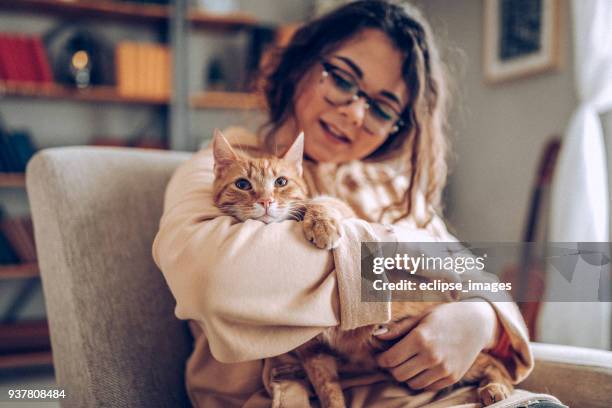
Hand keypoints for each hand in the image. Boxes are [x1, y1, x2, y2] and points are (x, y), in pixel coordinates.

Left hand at [375, 302, 499, 390]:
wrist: (477, 323)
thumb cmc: (445, 316)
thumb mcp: (421, 317)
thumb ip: (399, 329)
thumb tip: (377, 336)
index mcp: (420, 338)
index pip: (390, 359)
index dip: (382, 359)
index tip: (382, 356)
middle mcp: (431, 356)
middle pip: (399, 374)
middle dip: (392, 368)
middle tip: (394, 360)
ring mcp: (443, 369)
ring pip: (412, 384)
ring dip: (407, 376)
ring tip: (409, 363)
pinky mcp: (452, 378)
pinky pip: (428, 387)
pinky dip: (422, 380)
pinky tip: (423, 368)